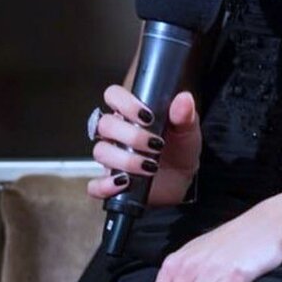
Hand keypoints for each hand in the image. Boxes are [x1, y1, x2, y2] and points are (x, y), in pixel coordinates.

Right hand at [87, 85, 201, 207]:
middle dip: (131, 135)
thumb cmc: (180, 149)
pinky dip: (106, 185)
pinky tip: (125, 182)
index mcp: (132, 114)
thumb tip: (184, 99)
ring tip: (150, 166)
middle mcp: (117, 133)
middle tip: (155, 144)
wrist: (182, 180)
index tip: (147, 116)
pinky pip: (94, 185)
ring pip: (100, 151)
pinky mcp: (109, 182)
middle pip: (105, 124)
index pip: (114, 95)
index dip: (125, 103)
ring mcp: (111, 157)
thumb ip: (184, 115)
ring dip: (125, 160)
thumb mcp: (187, 130)